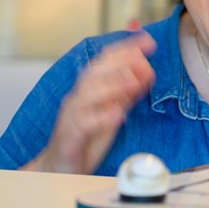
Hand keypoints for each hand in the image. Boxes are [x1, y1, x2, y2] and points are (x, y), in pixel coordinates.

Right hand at [26, 33, 155, 173]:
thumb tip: (147, 71)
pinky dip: (100, 118)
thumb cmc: (87, 137)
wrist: (59, 167)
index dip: (126, 48)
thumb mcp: (113, 110)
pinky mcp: (69, 137)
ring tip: (133, 82)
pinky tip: (118, 114)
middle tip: (143, 59)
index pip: (105, 60)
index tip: (149, 41)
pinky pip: (83, 125)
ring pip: (87, 95)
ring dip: (112, 86)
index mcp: (89, 87)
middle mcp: (78, 97)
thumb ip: (128, 92)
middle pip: (95, 73)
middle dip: (120, 63)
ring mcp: (72, 116)